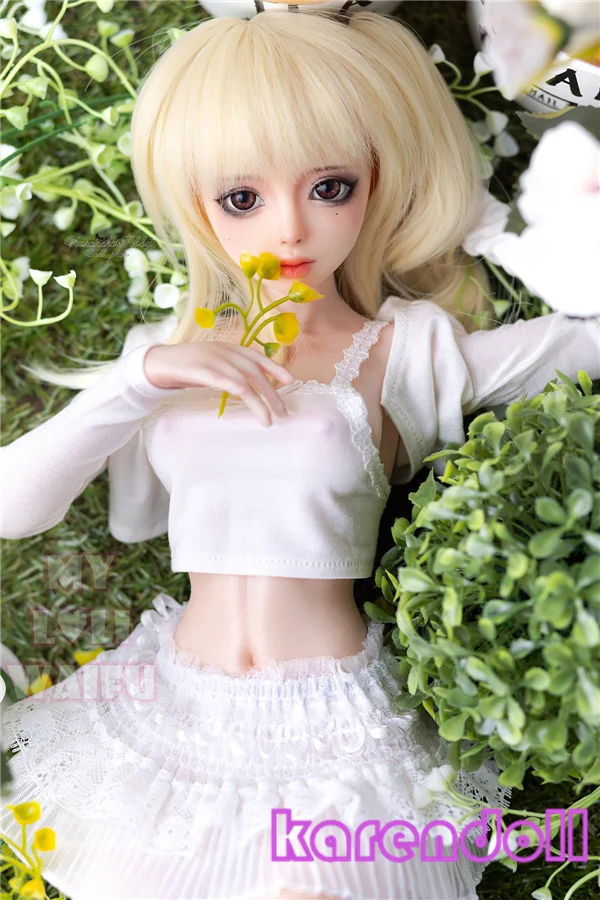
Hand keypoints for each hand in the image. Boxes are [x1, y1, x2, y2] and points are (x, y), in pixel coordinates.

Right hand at [143, 341, 294, 426]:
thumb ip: (227, 372)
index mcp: (227, 347)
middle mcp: (223, 350)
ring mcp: (214, 359)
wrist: (155, 364)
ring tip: (271, 419)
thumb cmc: (184, 369)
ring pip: (247, 380)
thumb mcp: (210, 366)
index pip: (257, 356)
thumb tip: (248, 388)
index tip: (291, 381)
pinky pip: (230, 384)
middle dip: (272, 392)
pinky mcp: (203, 371)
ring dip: (262, 401)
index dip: (275, 368)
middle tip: (283, 412)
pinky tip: (255, 409)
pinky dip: (246, 397)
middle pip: (255, 371)